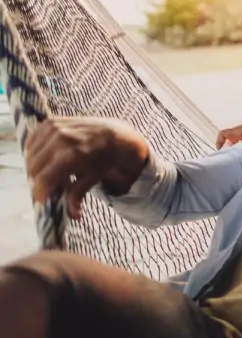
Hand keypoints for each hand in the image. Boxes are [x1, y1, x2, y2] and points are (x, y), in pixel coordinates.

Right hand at [25, 117, 148, 218]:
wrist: (115, 134)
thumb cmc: (105, 159)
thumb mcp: (94, 177)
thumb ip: (79, 195)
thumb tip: (74, 215)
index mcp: (73, 154)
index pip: (44, 177)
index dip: (40, 191)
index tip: (42, 200)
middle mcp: (62, 138)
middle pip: (34, 167)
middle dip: (38, 180)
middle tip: (49, 187)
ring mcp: (55, 127)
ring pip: (31, 154)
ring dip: (36, 167)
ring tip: (51, 173)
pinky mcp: (51, 121)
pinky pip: (32, 141)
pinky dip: (35, 152)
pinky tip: (46, 159)